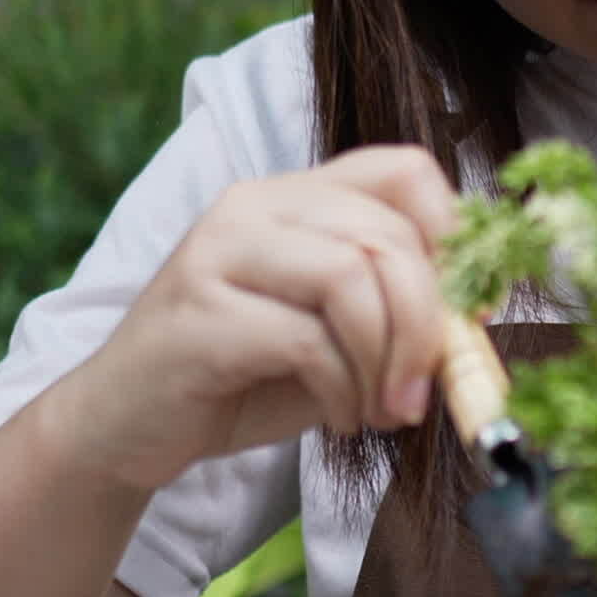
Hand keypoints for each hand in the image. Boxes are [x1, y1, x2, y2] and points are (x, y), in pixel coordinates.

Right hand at [56, 146, 459, 491]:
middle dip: (428, 325)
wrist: (123, 425)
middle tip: (423, 391)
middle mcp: (254, 205)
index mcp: (292, 196)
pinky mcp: (199, 313)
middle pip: (388, 234)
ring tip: (380, 410)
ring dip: (387, 359)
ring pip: (352, 277)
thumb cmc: (238, 377)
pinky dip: (344, 389)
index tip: (471, 313)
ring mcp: (220, 252)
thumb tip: (473, 324)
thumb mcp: (332, 334)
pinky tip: (340, 417)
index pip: (403, 170)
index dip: (456, 238)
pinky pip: (307, 339)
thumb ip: (392, 313)